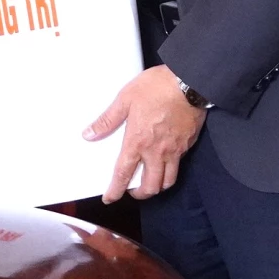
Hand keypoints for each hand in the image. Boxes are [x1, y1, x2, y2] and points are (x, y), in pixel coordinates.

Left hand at [83, 65, 205, 202]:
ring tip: (150, 181)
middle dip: (140, 194)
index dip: (115, 190)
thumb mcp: (126, 98)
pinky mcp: (188, 144)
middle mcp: (157, 151)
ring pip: (168, 181)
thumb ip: (108, 119)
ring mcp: (175, 150)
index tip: (110, 198)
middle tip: (133, 191)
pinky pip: (180, 165)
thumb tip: (89, 134)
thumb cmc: (157, 87)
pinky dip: (171, 171)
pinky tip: (166, 162)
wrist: (189, 81)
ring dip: (157, 186)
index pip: (123, 173)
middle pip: (150, 186)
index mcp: (138, 141)